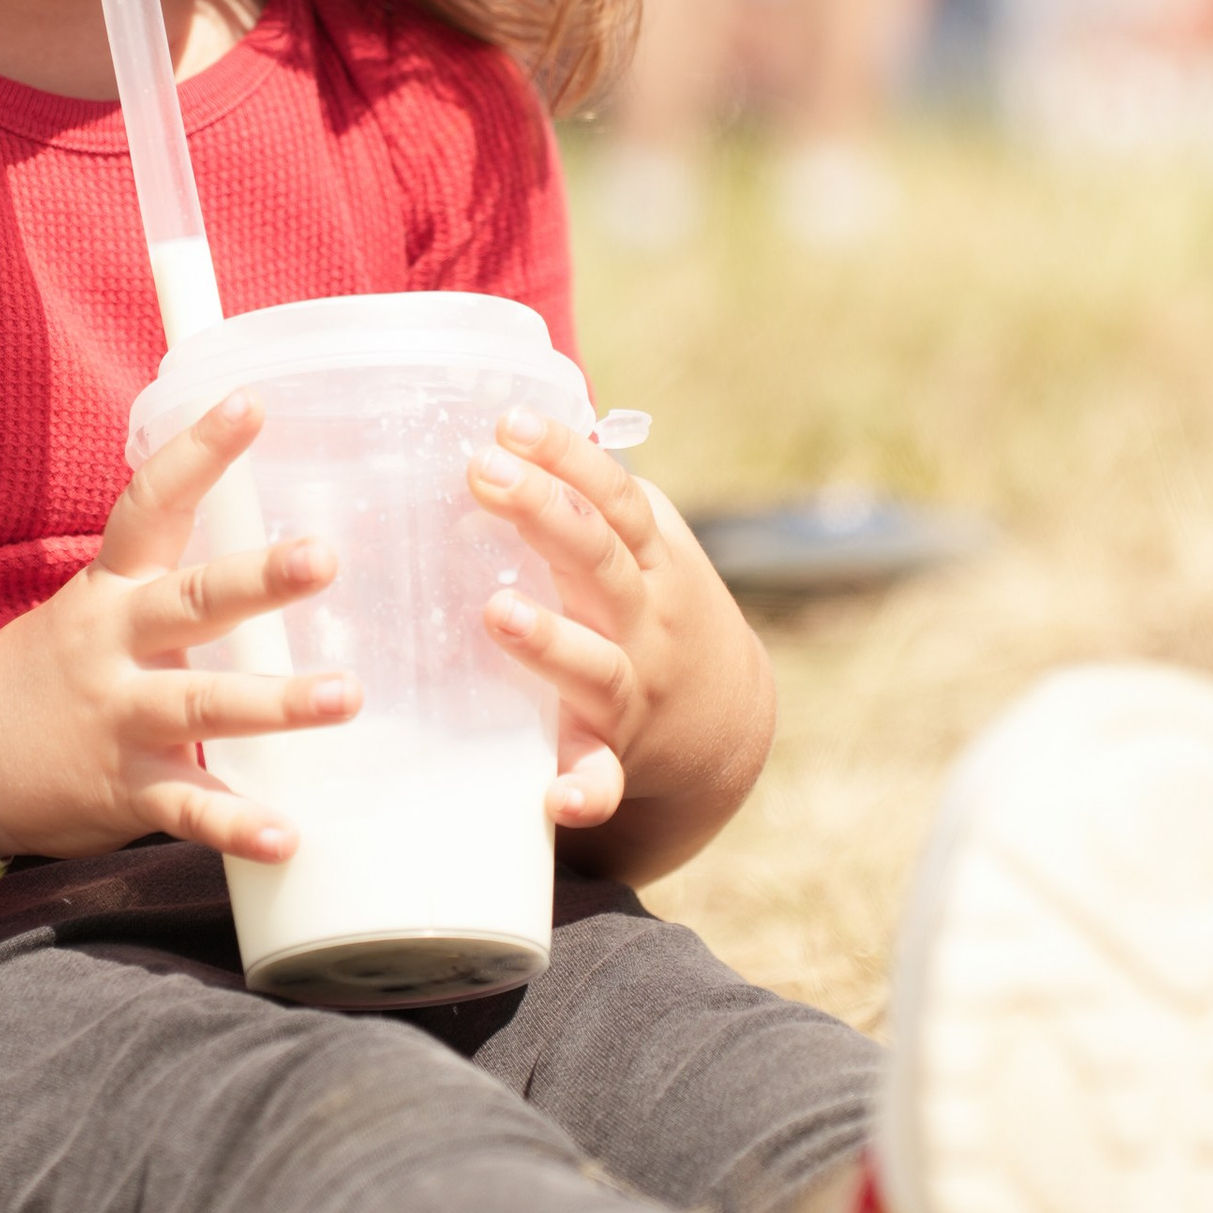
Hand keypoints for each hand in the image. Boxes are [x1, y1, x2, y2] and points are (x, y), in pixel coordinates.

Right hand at [0, 391, 357, 863]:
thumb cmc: (58, 672)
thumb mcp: (97, 605)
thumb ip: (174, 578)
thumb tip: (273, 533)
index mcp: (114, 588)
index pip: (153, 503)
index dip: (200, 452)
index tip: (252, 402)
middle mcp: (118, 645)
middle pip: (192, 602)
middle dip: (258, 578)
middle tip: (323, 557)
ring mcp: (120, 718)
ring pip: (202, 705)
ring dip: (274, 702)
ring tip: (344, 696)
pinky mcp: (125, 789)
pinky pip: (187, 809)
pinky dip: (236, 826)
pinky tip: (286, 836)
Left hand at [467, 411, 773, 874]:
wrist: (728, 724)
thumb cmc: (656, 608)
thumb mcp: (643, 545)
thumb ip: (588, 496)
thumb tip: (517, 414)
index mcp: (649, 560)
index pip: (612, 496)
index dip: (566, 457)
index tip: (510, 422)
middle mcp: (646, 620)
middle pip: (598, 559)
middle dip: (543, 514)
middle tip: (483, 473)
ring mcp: (633, 687)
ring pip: (595, 663)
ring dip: (548, 641)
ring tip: (496, 613)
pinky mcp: (612, 752)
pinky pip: (600, 777)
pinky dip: (584, 789)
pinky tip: (559, 798)